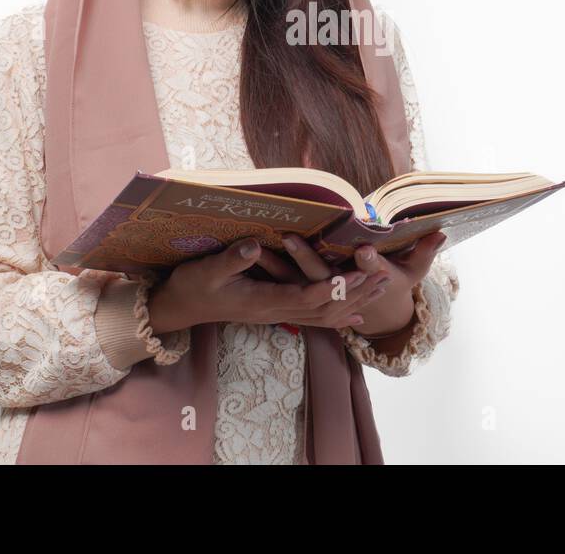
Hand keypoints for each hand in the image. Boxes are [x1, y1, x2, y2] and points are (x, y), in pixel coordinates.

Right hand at [145, 237, 395, 333]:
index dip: (335, 286)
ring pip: (323, 315)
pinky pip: (313, 318)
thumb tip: (254, 245)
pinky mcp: (275, 311)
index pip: (307, 296)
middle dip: (355, 293)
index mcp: (263, 301)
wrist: (180, 307)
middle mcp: (275, 311)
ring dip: (353, 302)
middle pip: (324, 308)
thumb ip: (231, 259)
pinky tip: (357, 316)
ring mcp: (276, 314)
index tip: (359, 273)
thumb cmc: (192, 285)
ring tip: (380, 287)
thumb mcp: (206, 270)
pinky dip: (338, 316)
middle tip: (384, 275)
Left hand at [270, 230, 448, 336]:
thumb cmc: (401, 283)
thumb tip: (443, 232)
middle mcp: (342, 292)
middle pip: (322, 277)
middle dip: (306, 257)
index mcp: (366, 284)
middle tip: (290, 236)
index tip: (355, 249)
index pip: (361, 275)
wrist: (384, 314)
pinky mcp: (310, 294)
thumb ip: (426, 251)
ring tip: (260, 243)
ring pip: (297, 282)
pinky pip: (287, 284)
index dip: (358, 266)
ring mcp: (324, 295)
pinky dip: (274, 270)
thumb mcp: (415, 270)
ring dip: (279, 265)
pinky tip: (255, 254)